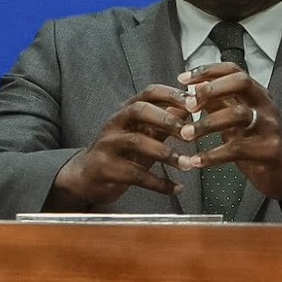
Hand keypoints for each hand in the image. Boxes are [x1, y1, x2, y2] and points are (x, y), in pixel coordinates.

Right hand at [49, 86, 194, 208]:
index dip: (172, 95)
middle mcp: (115, 123)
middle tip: (191, 133)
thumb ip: (166, 122)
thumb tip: (193, 108)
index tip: (194, 102)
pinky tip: (176, 188)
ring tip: (188, 164)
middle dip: (167, 120)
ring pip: (137, 142)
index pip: (149, 93)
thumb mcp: (144, 133)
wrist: (87, 176)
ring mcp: (108, 145)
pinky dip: (159, 183)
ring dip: (166, 154)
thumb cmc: (122, 152)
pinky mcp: (106, 168)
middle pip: (140, 111)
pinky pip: (135, 175)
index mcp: (127, 111)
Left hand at [177, 63, 281, 202]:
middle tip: (188, 103)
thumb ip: (218, 105)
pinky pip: (238, 149)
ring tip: (185, 135)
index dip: (208, 71)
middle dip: (212, 89)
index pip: (234, 70)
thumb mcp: (238, 120)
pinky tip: (196, 161)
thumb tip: (189, 91)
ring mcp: (270, 126)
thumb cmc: (258, 144)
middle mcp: (266, 105)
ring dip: (207, 124)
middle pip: (242, 82)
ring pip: (238, 115)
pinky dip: (213, 155)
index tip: (183, 79)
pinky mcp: (270, 150)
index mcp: (257, 95)